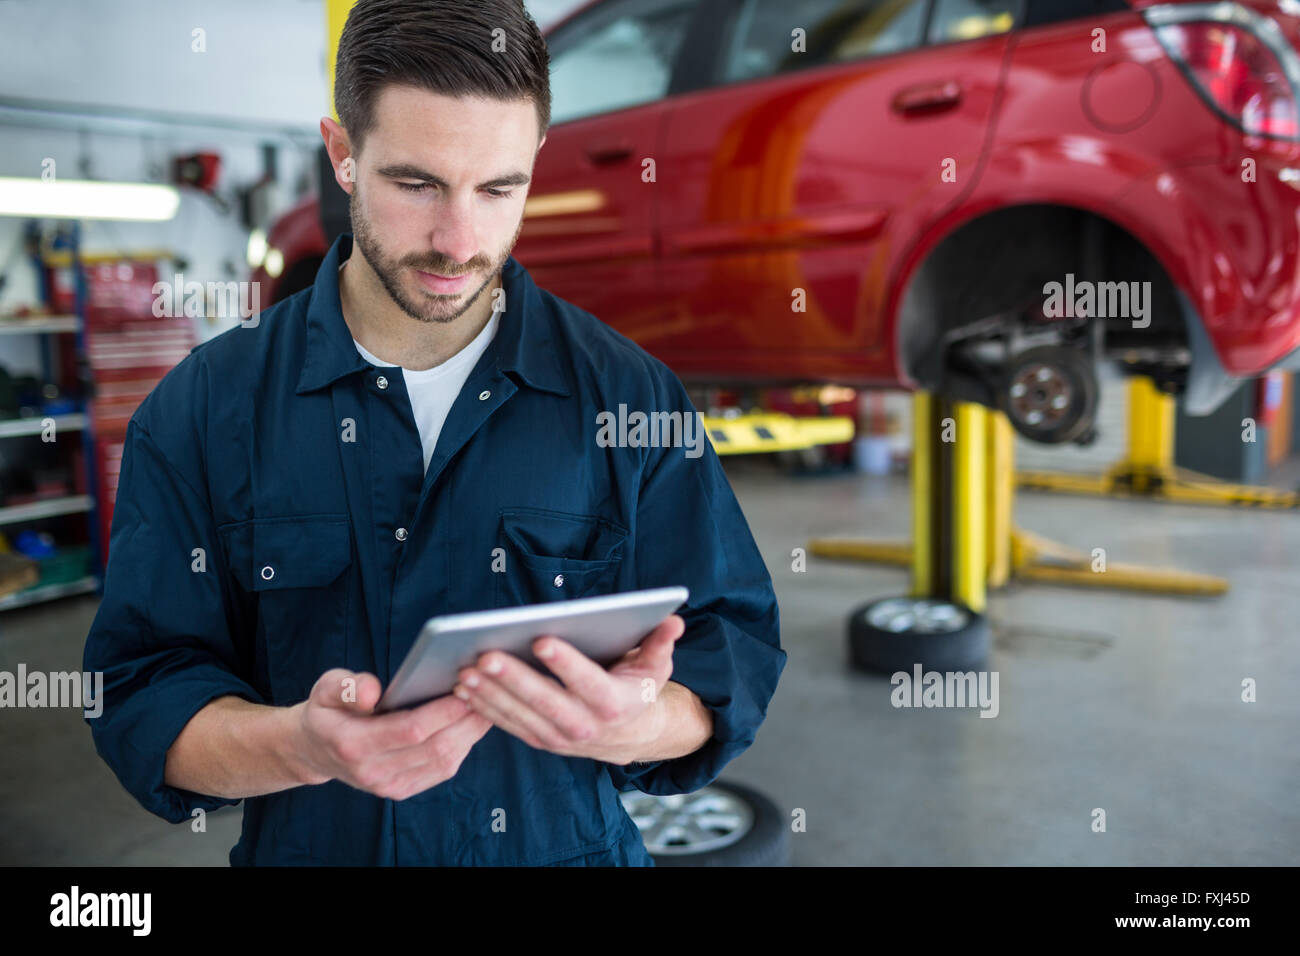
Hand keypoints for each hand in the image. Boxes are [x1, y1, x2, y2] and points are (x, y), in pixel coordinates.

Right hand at [293, 668, 492, 800]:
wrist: (315, 750)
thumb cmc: (327, 710)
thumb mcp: (326, 688)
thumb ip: (347, 687)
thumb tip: (372, 691)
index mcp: (353, 744)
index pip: (410, 730)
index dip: (442, 711)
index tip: (466, 689)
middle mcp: (373, 771)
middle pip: (434, 748)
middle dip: (465, 721)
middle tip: (487, 693)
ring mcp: (389, 785)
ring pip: (443, 761)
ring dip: (470, 734)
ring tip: (487, 704)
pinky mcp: (402, 790)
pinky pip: (441, 770)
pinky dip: (462, 746)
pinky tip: (472, 723)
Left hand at [452, 614, 685, 764]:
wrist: (630, 736)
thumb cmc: (637, 689)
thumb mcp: (656, 666)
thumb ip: (661, 642)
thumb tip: (674, 620)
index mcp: (614, 703)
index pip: (587, 682)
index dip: (565, 663)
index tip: (541, 640)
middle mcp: (585, 726)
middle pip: (545, 701)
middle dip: (513, 679)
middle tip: (486, 655)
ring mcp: (559, 738)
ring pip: (520, 716)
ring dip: (491, 695)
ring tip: (466, 670)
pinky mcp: (540, 740)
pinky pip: (508, 725)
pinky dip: (484, 709)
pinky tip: (464, 688)